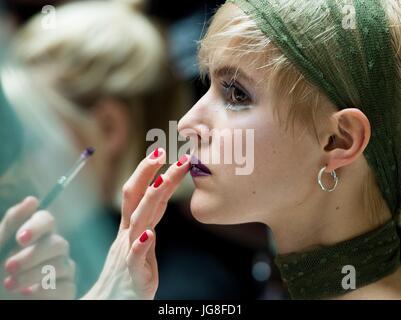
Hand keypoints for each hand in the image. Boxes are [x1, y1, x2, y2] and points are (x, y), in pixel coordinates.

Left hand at [0, 197, 75, 299]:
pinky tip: (27, 294)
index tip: (20, 239)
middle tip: (9, 267)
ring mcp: (62, 269)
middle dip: (33, 256)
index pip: (47, 220)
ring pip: (61, 265)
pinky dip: (46, 291)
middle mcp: (54, 248)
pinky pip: (67, 287)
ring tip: (10, 284)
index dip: (37, 227)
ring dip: (34, 274)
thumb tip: (32, 200)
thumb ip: (12, 223)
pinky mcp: (67, 290)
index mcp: (37, 234)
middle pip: (58, 243)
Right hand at [83, 149, 189, 299]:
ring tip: (165, 179)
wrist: (111, 302)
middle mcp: (129, 235)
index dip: (152, 172)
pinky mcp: (133, 275)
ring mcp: (128, 253)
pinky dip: (141, 246)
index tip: (164, 152)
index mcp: (133, 227)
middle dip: (147, 173)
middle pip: (135, 198)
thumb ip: (150, 221)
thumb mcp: (140, 241)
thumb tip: (160, 197)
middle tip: (161, 151)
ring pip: (139, 222)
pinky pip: (135, 259)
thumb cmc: (130, 271)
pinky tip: (148, 236)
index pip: (142, 194)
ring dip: (151, 198)